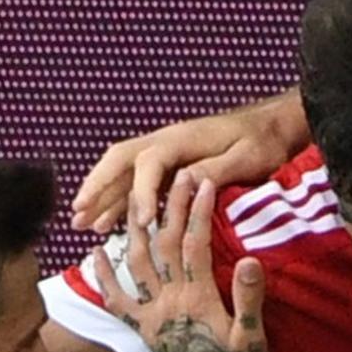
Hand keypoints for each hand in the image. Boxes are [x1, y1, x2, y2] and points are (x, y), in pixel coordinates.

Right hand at [71, 91, 306, 232]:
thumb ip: (216, 169)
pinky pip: (135, 179)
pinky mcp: (169, 163)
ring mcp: (165, 151)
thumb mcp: (247, 158)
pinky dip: (119, 199)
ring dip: (101, 195)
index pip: (150, 163)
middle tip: (79, 214)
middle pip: (120, 160)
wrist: (272, 126)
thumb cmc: (263, 143)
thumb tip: (185, 181)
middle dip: (98, 187)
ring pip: (122, 170)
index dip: (143, 192)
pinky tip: (108, 221)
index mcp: (183, 139)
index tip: (142, 221)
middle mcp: (166, 141)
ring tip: (81, 224)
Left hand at [94, 174, 267, 351]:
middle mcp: (169, 300)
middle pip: (164, 244)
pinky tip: (95, 251)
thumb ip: (248, 300)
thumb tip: (252, 260)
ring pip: (136, 262)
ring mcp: (151, 313)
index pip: (195, 245)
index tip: (203, 182)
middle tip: (175, 176)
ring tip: (137, 199)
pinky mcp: (141, 327)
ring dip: (135, 228)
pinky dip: (103, 274)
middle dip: (169, 206)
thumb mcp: (251, 339)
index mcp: (198, 299)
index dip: (198, 212)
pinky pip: (115, 299)